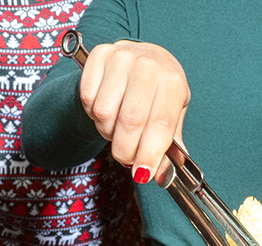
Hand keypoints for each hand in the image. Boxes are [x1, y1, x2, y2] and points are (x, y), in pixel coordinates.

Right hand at [78, 40, 188, 184]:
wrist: (142, 55)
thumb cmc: (159, 89)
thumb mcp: (173, 111)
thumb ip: (168, 144)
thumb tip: (160, 175)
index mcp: (172, 81)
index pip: (161, 124)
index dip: (149, 153)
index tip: (142, 174)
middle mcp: (148, 65)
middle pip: (130, 121)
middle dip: (126, 150)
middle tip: (126, 159)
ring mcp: (121, 58)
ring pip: (104, 113)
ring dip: (108, 131)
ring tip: (117, 127)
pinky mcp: (99, 56)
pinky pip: (88, 100)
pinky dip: (94, 114)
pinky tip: (106, 110)